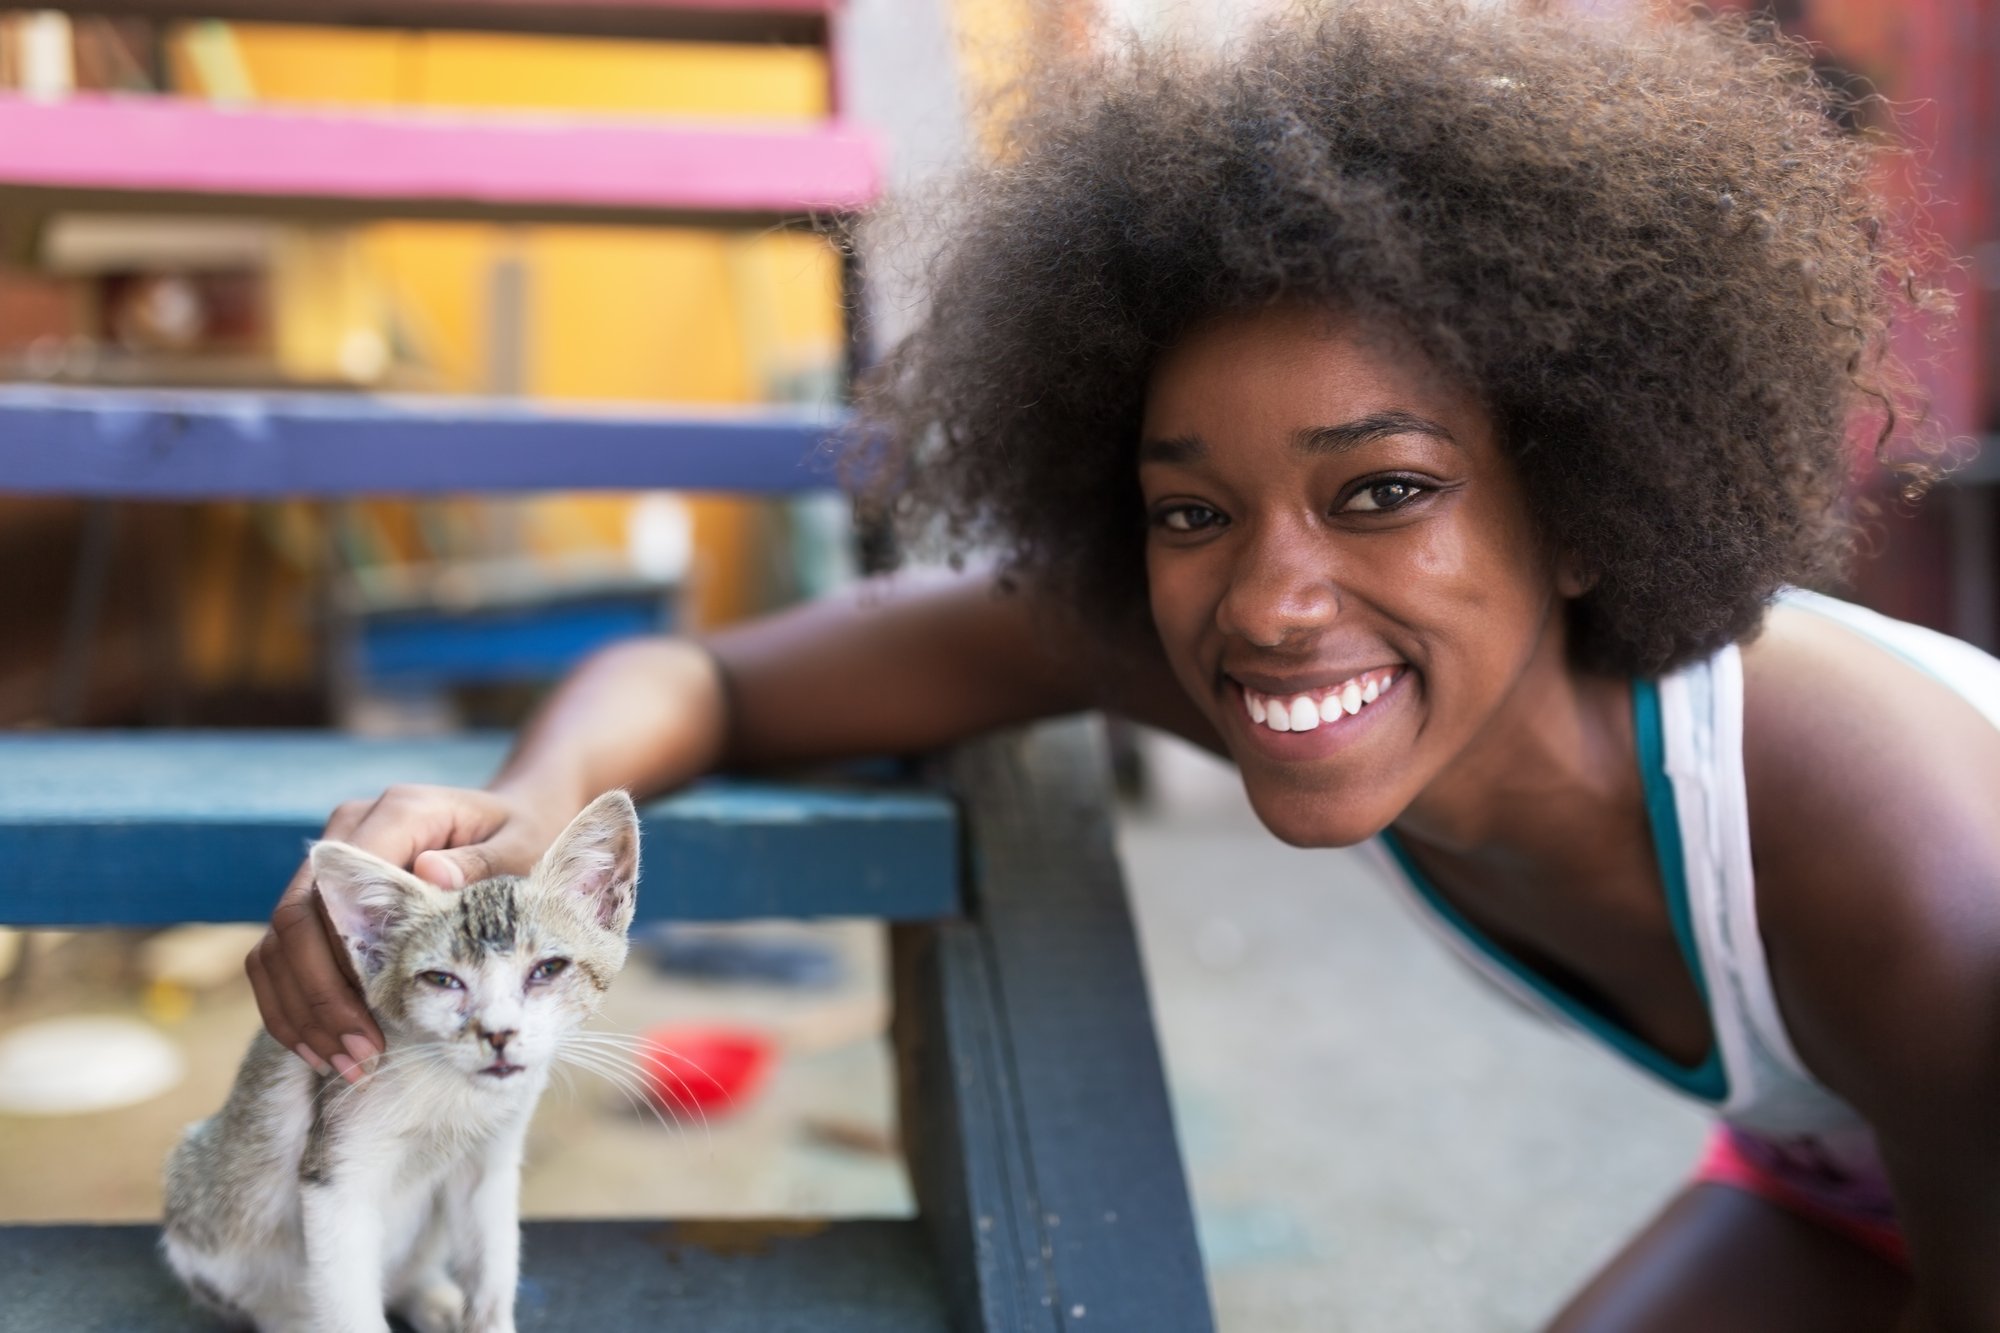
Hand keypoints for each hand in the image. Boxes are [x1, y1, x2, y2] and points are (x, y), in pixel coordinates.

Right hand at [245, 784, 563, 1082]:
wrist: (518, 818)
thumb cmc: (525, 835)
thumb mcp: (523, 844)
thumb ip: (483, 863)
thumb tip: (431, 875)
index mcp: (400, 813)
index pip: (336, 889)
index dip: (343, 963)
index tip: (372, 1024)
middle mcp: (353, 829)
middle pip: (295, 920)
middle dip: (319, 998)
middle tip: (357, 1056)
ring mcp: (333, 862)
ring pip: (279, 942)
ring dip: (302, 1010)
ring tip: (344, 1063)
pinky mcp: (327, 894)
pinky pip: (284, 954)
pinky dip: (296, 1004)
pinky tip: (324, 1047)